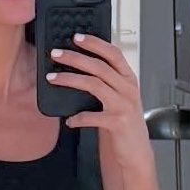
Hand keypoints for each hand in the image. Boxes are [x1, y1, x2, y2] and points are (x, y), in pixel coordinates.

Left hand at [46, 34, 153, 172]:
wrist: (136, 152)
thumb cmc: (124, 125)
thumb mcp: (119, 98)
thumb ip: (107, 83)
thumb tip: (81, 68)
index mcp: (129, 80)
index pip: (113, 54)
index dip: (95, 44)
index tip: (76, 37)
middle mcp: (128, 90)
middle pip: (99, 66)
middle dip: (75, 58)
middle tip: (56, 54)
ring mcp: (124, 106)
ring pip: (94, 85)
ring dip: (70, 80)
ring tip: (53, 78)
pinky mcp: (117, 123)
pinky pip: (92, 116)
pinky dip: (78, 118)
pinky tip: (69, 120)